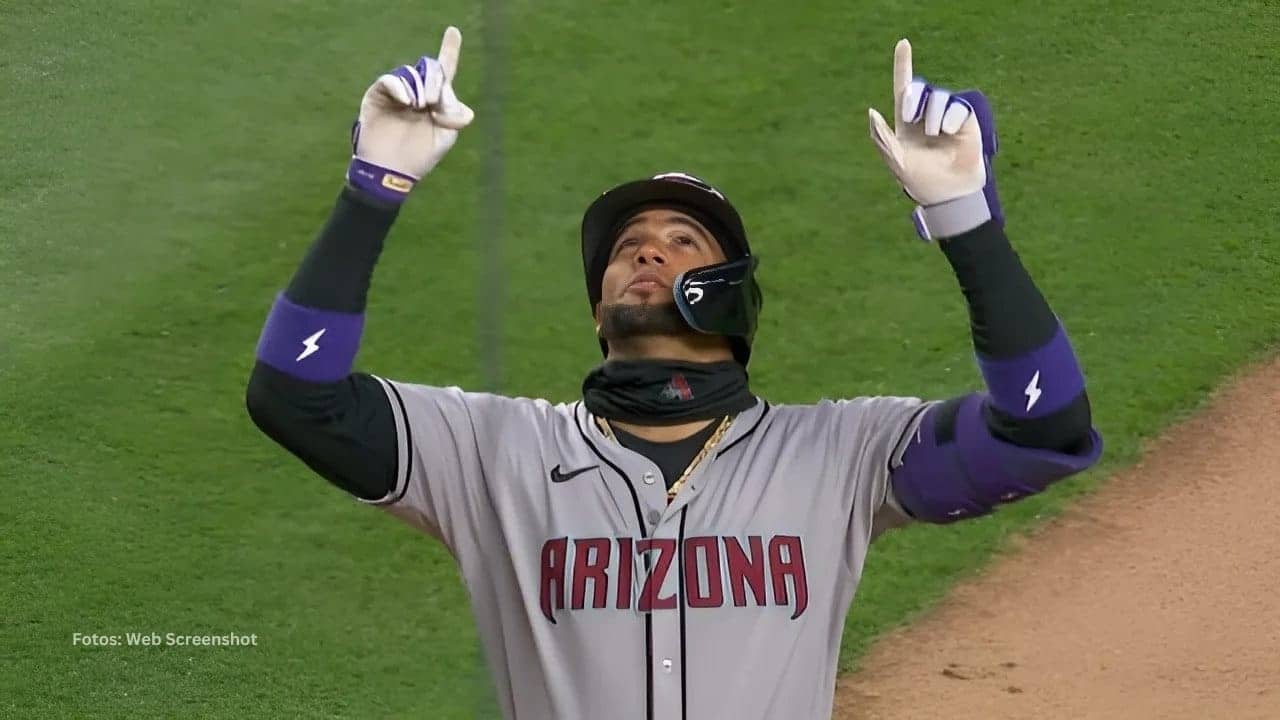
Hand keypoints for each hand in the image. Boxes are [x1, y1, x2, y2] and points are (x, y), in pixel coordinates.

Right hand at [346, 26, 475, 203]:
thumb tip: (456, 103)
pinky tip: (408, 101)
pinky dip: (401, 87)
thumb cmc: (420, 156)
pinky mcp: (378, 96)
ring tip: (420, 106)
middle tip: (432, 104)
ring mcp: (396, 93)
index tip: (453, 31)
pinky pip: (390, 80)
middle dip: (436, 83)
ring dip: (420, 87)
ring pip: (411, 73)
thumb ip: (455, 115)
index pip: (444, 71)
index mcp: (434, 99)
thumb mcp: (446, 135)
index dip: (449, 50)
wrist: (392, 171)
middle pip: (430, 69)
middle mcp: (416, 91)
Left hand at [867, 39, 1002, 240]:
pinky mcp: (965, 120)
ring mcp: (946, 116)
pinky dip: (951, 119)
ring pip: (938, 97)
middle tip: (910, 117)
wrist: (949, 193)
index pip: (903, 88)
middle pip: (918, 88)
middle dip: (913, 99)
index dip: (903, 65)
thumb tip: (871, 111)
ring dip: (933, 116)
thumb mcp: (895, 161)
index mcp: (906, 121)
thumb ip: (881, 137)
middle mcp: (926, 115)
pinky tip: (950, 134)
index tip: (903, 44)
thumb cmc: (920, 181)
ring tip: (936, 135)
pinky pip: (957, 106)